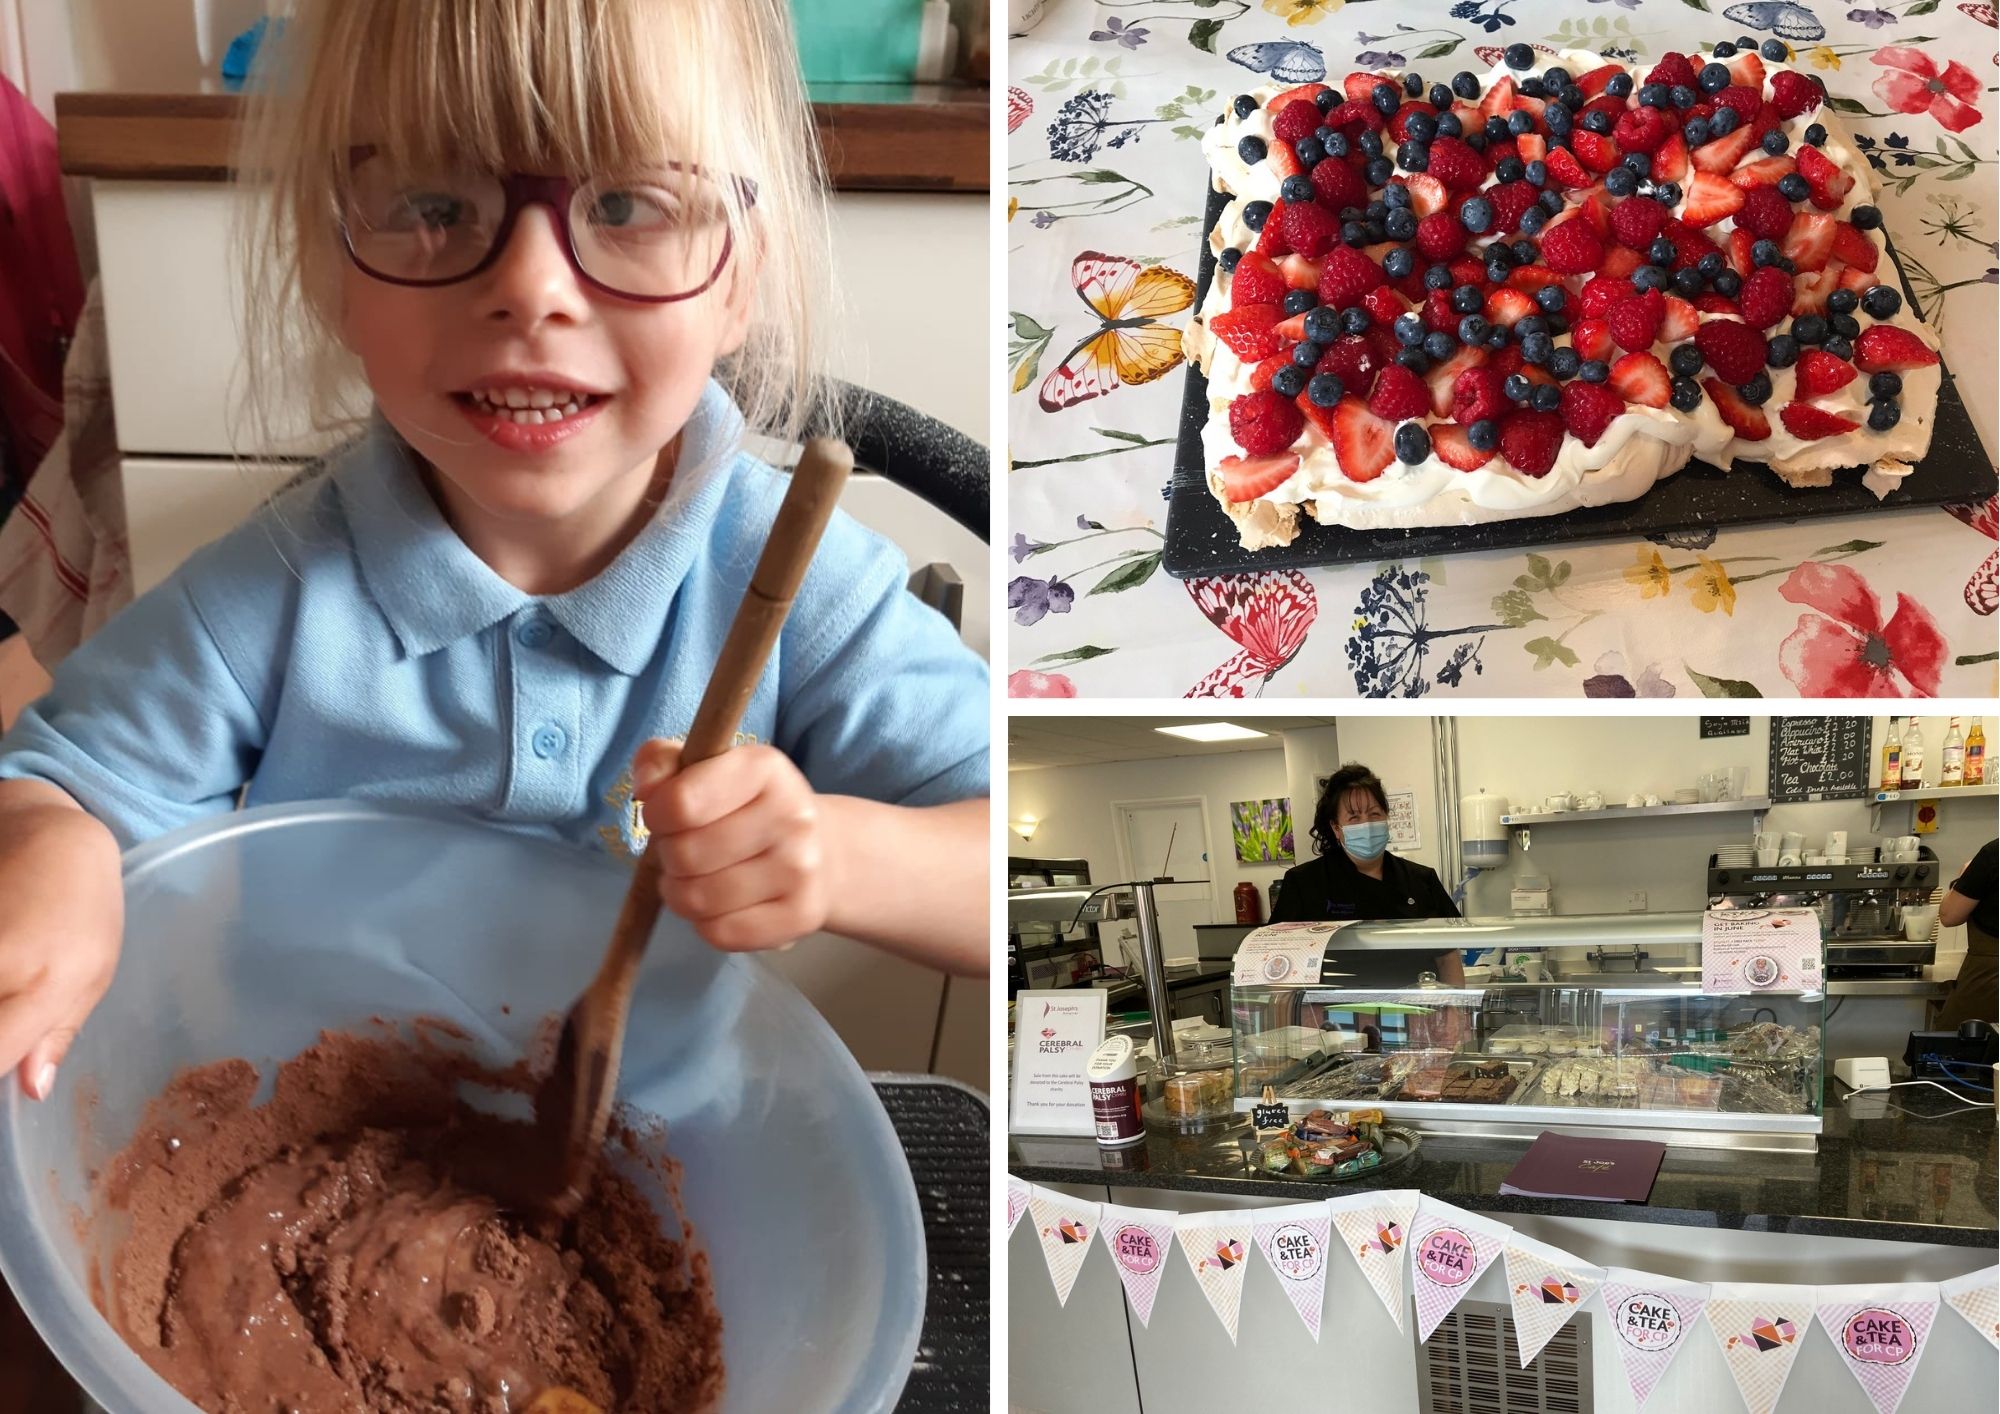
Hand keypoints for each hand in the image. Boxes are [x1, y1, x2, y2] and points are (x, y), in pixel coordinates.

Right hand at [0, 781, 122, 1098]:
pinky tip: (6, 968)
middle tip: (14, 1012)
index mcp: (49, 981)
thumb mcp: (94, 975)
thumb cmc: (86, 910)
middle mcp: (4, 960)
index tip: (5, 1071)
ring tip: (16, 982)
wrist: (53, 836)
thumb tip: (31, 1090)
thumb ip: (57, 1034)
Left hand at [631, 739, 834, 952]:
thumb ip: (661, 762)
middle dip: (669, 856)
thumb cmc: (746, 808)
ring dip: (681, 893)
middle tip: (684, 851)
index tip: (665, 817)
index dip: (657, 815)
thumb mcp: (706, 768)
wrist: (822, 853)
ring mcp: (800, 870)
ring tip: (696, 879)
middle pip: (684, 855)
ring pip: (697, 899)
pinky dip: (705, 924)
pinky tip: (720, 905)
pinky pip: (720, 934)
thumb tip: (646, 788)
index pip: (681, 803)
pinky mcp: (801, 916)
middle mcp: (792, 817)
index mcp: (765, 769)